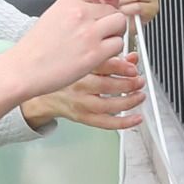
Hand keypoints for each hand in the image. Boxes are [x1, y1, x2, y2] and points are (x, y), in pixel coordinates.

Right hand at [2, 0, 126, 99]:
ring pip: (120, 24)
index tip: (111, 1)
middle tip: (103, 30)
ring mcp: (89, 33)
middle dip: (111, 19)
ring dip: (115, 33)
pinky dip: (113, 50)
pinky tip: (99, 54)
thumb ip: (76, 6)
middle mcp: (80, 13)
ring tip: (102, 42)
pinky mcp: (95, 53)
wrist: (25, 68)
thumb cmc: (36, 46)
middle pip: (114, 8)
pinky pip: (118, 44)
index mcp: (68, 1)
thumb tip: (98, 4)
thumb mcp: (53, 14)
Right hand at [21, 53, 144, 130]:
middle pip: (107, 85)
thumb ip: (110, 60)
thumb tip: (132, 59)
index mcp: (77, 67)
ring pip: (108, 105)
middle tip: (139, 80)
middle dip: (128, 83)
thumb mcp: (83, 62)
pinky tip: (136, 117)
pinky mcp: (83, 118)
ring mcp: (80, 103)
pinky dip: (124, 122)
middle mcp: (77, 85)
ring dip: (129, 101)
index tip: (134, 66)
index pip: (101, 64)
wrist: (43, 95)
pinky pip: (106, 123)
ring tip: (140, 95)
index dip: (121, 65)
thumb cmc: (63, 77)